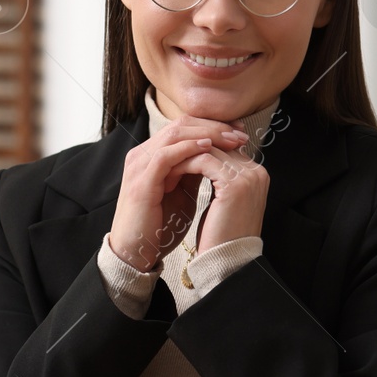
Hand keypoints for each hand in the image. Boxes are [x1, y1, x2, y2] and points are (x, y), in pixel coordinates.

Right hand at [107, 116, 248, 271]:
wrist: (136, 252)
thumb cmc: (158, 226)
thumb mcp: (182, 193)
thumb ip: (194, 173)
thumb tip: (218, 157)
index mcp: (152, 155)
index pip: (184, 127)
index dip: (213, 125)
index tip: (239, 131)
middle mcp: (142, 154)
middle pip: (181, 124)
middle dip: (214, 126)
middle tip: (240, 131)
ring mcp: (139, 165)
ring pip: (174, 134)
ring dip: (207, 134)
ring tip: (231, 139)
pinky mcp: (140, 181)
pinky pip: (166, 156)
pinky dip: (188, 149)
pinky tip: (208, 149)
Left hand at [171, 141, 269, 252]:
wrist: (227, 261)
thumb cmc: (221, 236)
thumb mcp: (223, 201)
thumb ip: (219, 179)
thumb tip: (203, 161)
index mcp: (256, 175)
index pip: (224, 149)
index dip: (199, 150)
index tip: (176, 155)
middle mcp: (257, 172)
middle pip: (218, 145)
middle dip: (190, 148)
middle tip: (166, 153)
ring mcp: (248, 177)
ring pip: (209, 150)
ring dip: (184, 154)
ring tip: (164, 161)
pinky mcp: (234, 184)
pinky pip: (203, 161)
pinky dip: (184, 163)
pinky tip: (168, 170)